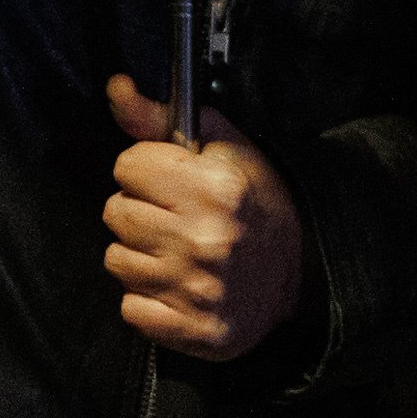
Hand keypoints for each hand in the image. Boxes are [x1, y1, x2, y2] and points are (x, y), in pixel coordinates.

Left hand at [101, 76, 307, 360]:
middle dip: (139, 210)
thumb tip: (116, 88)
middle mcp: (205, 239)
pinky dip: (147, 298)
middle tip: (172, 217)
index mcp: (216, 189)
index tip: (167, 179)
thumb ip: (159, 118)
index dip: (145, 169)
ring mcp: (197, 289)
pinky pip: (130, 307)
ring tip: (175, 251)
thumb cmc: (255, 205)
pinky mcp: (192, 329)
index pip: (128, 165)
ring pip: (116, 260)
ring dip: (139, 255)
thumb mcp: (221, 149)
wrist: (300, 271)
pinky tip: (175, 285)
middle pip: (115, 212)